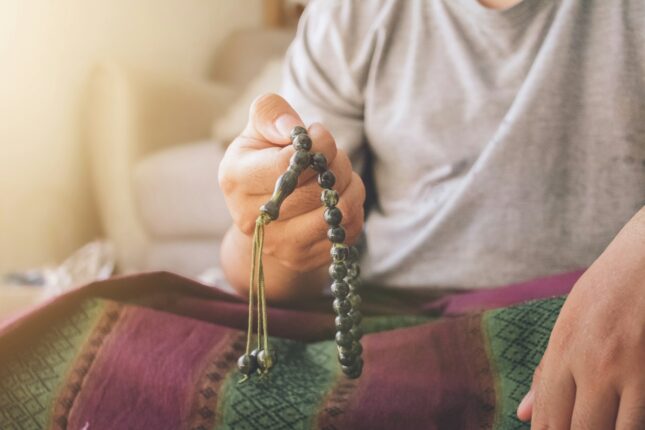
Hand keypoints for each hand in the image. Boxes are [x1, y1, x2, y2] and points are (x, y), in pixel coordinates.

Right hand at [218, 93, 364, 274]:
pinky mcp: (304, 259)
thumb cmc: (264, 159)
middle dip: (336, 163)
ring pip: (338, 212)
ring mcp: (278, 245)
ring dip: (349, 185)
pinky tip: (337, 196)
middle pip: (316, 190)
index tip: (319, 134)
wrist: (264, 211)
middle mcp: (252, 218)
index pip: (286, 165)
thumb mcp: (260, 128)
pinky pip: (348, 230)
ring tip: (337, 173)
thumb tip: (291, 129)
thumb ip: (271, 113)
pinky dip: (352, 207)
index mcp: (236, 180)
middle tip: (332, 153)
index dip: (316, 146)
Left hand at [517, 207, 644, 428]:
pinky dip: (630, 425)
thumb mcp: (567, 325)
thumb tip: (521, 415)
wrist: (644, 260)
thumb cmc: (605, 292)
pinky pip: (639, 421)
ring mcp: (625, 371)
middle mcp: (589, 364)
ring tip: (598, 423)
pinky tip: (622, 420)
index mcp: (562, 350)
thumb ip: (546, 372)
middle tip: (577, 428)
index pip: (547, 417)